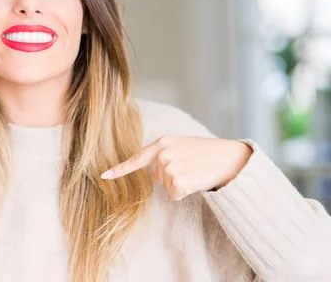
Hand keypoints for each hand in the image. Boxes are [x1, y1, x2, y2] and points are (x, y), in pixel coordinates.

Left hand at [100, 136, 252, 199]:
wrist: (231, 158)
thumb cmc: (209, 153)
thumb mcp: (183, 146)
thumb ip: (166, 155)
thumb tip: (155, 175)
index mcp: (163, 142)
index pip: (138, 158)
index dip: (120, 169)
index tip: (104, 176)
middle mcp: (163, 154)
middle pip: (158, 177)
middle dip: (174, 177)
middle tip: (192, 167)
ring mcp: (169, 167)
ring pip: (167, 187)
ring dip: (181, 184)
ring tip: (197, 172)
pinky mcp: (178, 181)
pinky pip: (175, 194)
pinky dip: (186, 192)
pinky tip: (197, 180)